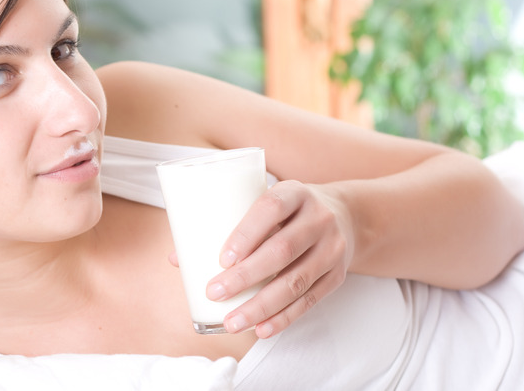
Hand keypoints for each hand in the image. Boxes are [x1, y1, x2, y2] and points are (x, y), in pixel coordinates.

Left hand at [206, 180, 353, 337]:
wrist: (346, 216)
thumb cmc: (286, 212)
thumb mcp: (265, 204)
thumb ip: (225, 225)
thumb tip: (177, 258)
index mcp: (295, 193)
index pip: (271, 208)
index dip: (246, 233)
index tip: (221, 258)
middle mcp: (318, 218)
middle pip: (282, 250)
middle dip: (245, 276)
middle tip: (214, 293)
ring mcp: (332, 248)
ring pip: (296, 281)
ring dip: (261, 306)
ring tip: (231, 322)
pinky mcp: (337, 275)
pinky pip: (310, 300)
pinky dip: (284, 317)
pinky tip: (262, 329)